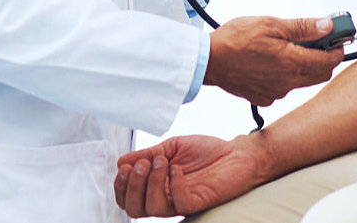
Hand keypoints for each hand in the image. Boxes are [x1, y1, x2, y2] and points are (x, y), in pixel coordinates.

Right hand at [112, 135, 268, 217]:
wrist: (236, 153)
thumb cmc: (206, 152)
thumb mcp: (170, 147)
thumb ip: (147, 154)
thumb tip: (121, 161)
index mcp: (155, 186)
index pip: (127, 198)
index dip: (121, 185)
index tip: (126, 166)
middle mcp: (164, 198)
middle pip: (134, 209)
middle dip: (132, 186)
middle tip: (144, 164)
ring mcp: (179, 202)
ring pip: (152, 208)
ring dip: (151, 183)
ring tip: (162, 162)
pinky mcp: (196, 203)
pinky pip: (178, 202)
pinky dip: (173, 184)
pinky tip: (178, 169)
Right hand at [204, 16, 343, 104]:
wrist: (208, 61)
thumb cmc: (236, 39)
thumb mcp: (272, 24)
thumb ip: (303, 27)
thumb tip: (328, 26)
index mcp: (294, 63)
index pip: (331, 61)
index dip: (338, 47)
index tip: (337, 36)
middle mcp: (288, 83)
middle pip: (320, 74)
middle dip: (324, 57)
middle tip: (317, 39)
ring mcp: (276, 92)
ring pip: (303, 81)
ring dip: (305, 65)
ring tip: (289, 46)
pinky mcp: (264, 97)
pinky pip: (284, 87)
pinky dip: (286, 74)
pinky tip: (272, 61)